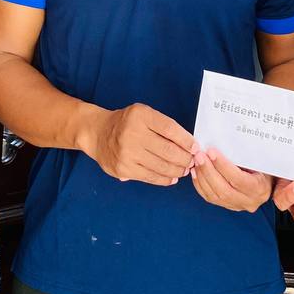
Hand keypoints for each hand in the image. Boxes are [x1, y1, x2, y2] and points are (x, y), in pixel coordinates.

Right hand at [83, 103, 197, 185]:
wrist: (97, 133)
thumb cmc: (127, 123)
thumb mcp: (143, 115)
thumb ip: (164, 126)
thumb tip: (189, 146)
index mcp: (140, 116)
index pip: (171, 129)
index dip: (187, 141)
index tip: (196, 148)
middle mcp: (132, 133)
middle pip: (168, 150)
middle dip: (185, 158)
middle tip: (192, 161)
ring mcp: (127, 153)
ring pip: (162, 166)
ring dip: (178, 170)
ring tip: (184, 169)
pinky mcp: (123, 169)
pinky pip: (150, 177)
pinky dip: (165, 179)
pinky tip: (172, 177)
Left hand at [191, 149, 272, 211]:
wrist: (267, 181)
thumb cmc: (264, 167)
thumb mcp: (262, 160)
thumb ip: (249, 156)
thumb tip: (229, 142)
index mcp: (260, 189)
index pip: (238, 180)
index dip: (223, 166)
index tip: (212, 152)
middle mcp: (249, 201)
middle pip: (224, 190)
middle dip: (208, 171)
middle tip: (199, 155)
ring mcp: (237, 206)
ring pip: (214, 195)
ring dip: (202, 177)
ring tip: (196, 161)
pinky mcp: (227, 206)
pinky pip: (210, 197)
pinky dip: (200, 184)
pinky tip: (196, 171)